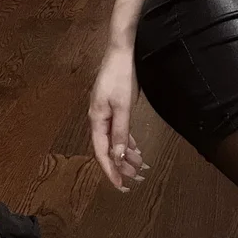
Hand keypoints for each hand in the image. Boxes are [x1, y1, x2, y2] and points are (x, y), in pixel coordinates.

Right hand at [88, 42, 147, 191]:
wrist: (120, 52)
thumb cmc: (121, 77)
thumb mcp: (123, 106)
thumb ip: (120, 132)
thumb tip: (118, 156)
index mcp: (97, 120)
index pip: (102, 153)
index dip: (111, 170)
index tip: (121, 186)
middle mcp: (98, 118)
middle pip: (108, 149)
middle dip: (121, 165)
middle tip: (136, 180)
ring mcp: (104, 112)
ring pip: (114, 140)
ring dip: (126, 154)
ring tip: (141, 167)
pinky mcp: (112, 106)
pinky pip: (118, 130)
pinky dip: (127, 140)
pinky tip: (136, 148)